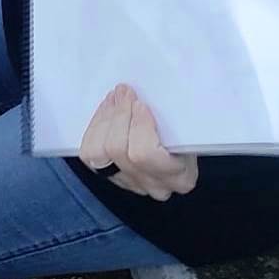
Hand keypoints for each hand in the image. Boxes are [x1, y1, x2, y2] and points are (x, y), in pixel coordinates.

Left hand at [79, 84, 198, 201]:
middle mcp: (154, 185)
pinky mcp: (110, 176)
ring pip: (99, 154)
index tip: (140, 104)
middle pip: (120, 152)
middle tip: (124, 92)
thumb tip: (150, 95)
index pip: (146, 154)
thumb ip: (174, 117)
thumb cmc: (186, 134)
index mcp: (180, 176)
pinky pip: (89, 152)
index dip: (138, 126)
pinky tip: (106, 111)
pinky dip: (95, 127)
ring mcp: (130, 183)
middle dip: (119, 116)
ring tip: (114, 99)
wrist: (180, 147)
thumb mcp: (188, 127)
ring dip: (104, 120)